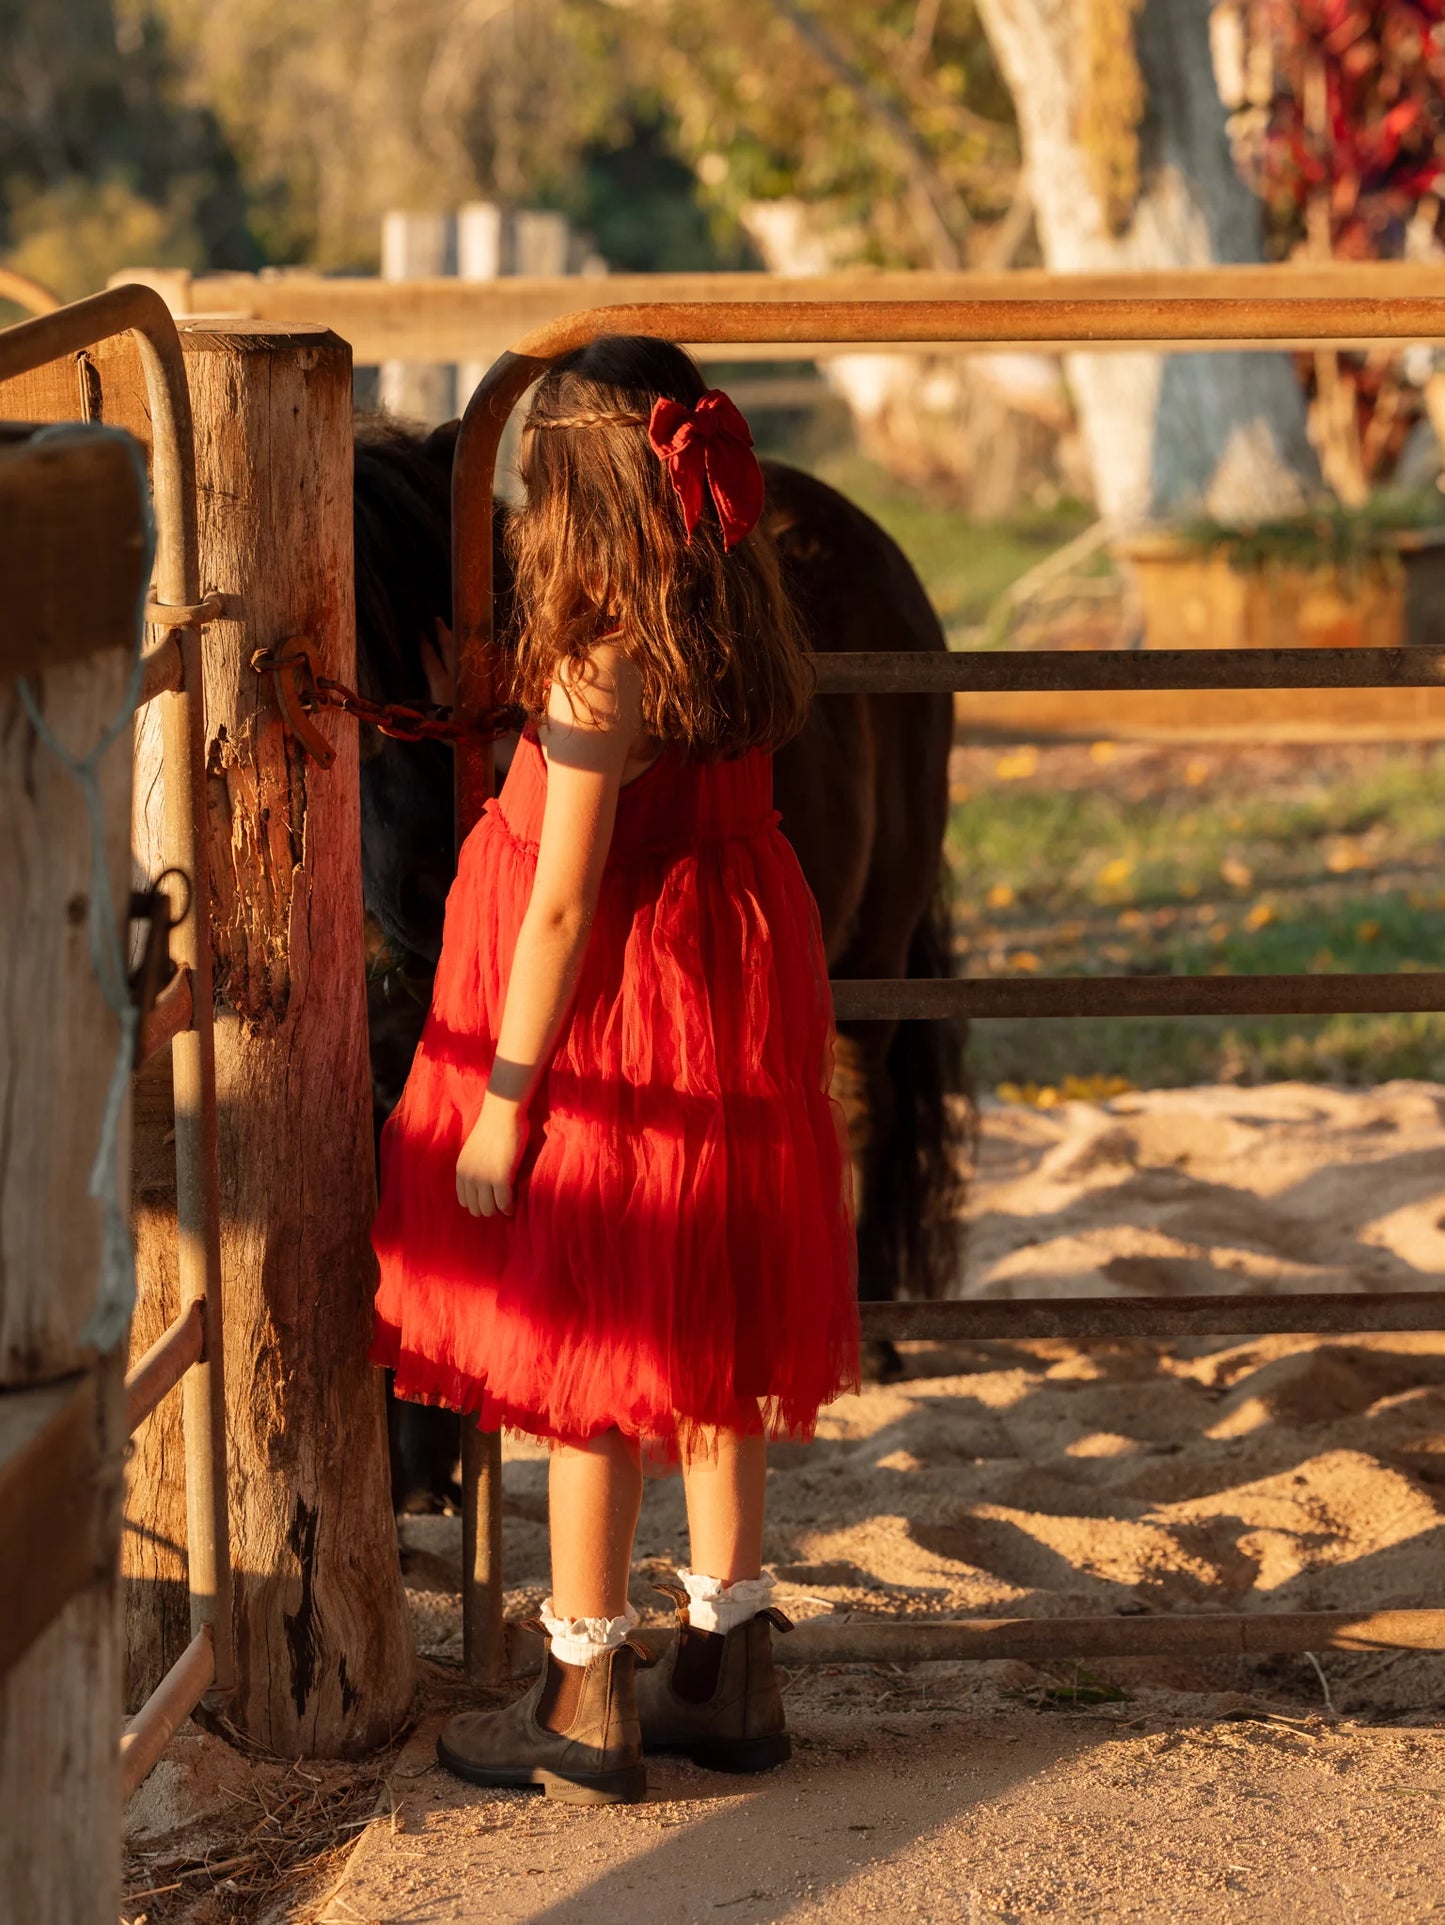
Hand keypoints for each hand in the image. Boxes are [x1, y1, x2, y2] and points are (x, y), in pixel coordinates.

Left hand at [456, 1097, 528, 1218]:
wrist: (502, 1113)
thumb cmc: (494, 1127)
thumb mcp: (474, 1151)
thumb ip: (475, 1167)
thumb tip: (485, 1184)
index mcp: (461, 1170)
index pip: (464, 1201)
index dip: (479, 1203)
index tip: (492, 1201)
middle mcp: (469, 1176)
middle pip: (476, 1209)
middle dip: (490, 1209)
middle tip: (503, 1204)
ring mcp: (483, 1178)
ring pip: (489, 1210)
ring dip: (500, 1211)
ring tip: (509, 1205)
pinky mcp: (500, 1177)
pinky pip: (504, 1203)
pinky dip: (510, 1208)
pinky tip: (515, 1206)